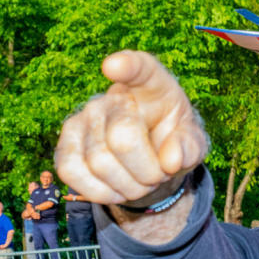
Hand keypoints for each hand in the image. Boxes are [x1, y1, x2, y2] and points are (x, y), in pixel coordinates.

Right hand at [55, 51, 208, 204]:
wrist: (153, 162)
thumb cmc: (174, 143)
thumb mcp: (193, 144)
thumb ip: (190, 148)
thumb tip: (171, 160)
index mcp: (153, 86)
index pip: (140, 69)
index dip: (127, 67)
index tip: (116, 66)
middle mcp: (114, 97)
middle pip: (123, 139)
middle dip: (148, 172)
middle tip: (159, 175)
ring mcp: (84, 118)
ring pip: (100, 163)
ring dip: (129, 186)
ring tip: (142, 180)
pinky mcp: (65, 144)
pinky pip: (72, 172)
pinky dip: (100, 193)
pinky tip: (118, 188)